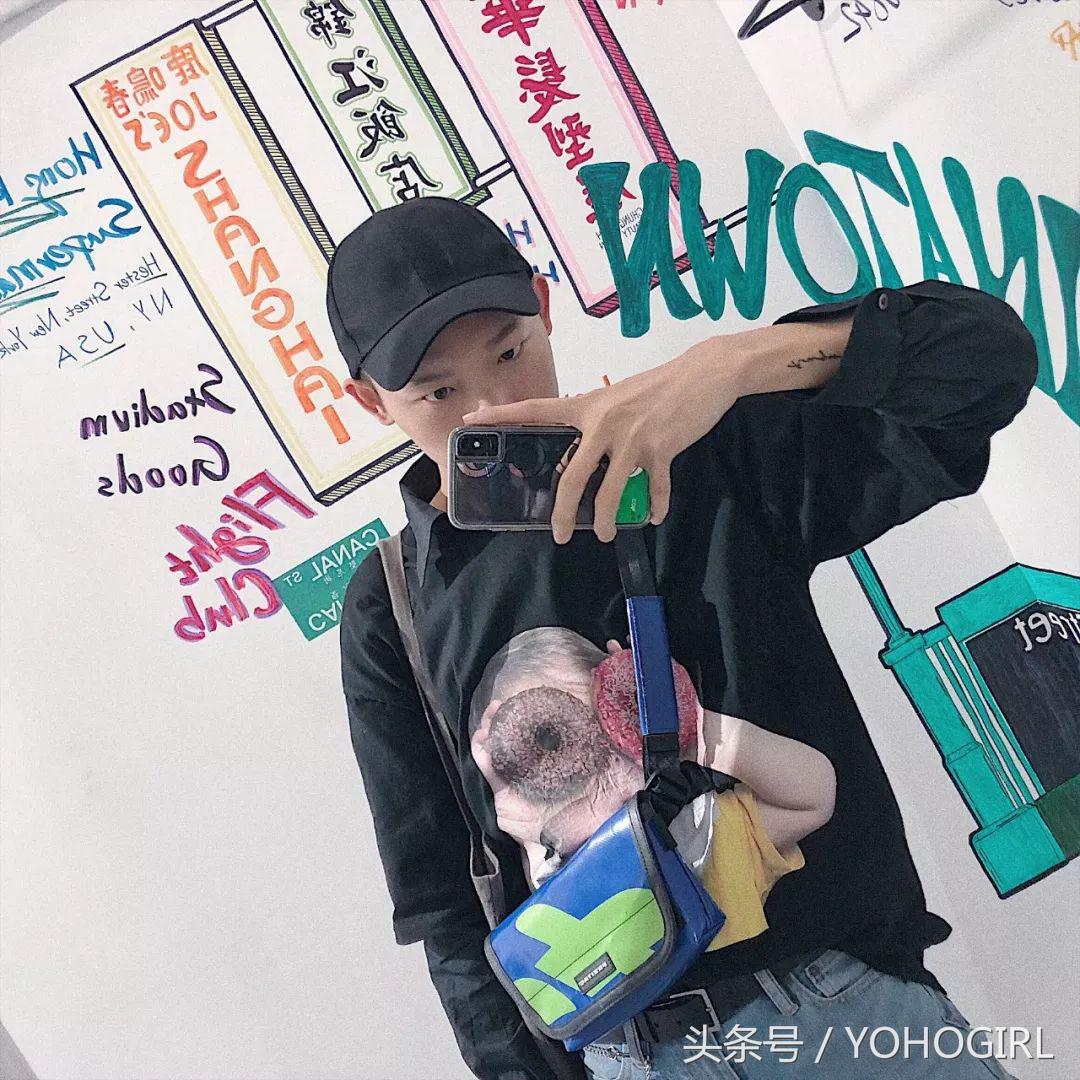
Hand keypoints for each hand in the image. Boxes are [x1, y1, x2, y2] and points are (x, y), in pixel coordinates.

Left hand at [461, 335, 751, 542]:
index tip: (472, 420)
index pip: (538, 410)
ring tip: (602, 533)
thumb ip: (599, 422)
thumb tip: (587, 451)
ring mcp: (633, 437)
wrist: (705, 372)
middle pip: (572, 476)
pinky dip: (654, 506)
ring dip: (604, 519)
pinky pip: (653, 488)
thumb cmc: (660, 386)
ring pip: (609, 491)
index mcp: (589, 406)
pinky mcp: (662, 448)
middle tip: (558, 534)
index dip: (503, 415)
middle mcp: (604, 422)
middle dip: (562, 512)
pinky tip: (653, 516)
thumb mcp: (619, 398)